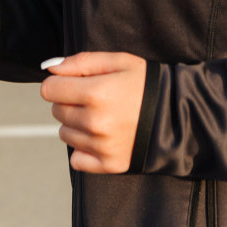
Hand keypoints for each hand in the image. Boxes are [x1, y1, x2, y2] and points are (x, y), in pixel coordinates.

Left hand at [39, 52, 147, 173]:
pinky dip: (84, 149)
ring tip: (101, 117)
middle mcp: (95, 122)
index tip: (73, 83)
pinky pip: (77, 159)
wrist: (177, 114)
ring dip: (76, 125)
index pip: (49, 90)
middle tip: (93, 99)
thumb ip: (81, 62)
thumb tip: (49, 69)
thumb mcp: (118, 61)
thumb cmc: (145, 83)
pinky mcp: (109, 164)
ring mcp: (101, 146)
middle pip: (56, 112)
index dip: (59, 83)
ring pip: (65, 134)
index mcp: (95, 93)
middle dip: (69, 102)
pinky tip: (101, 137)